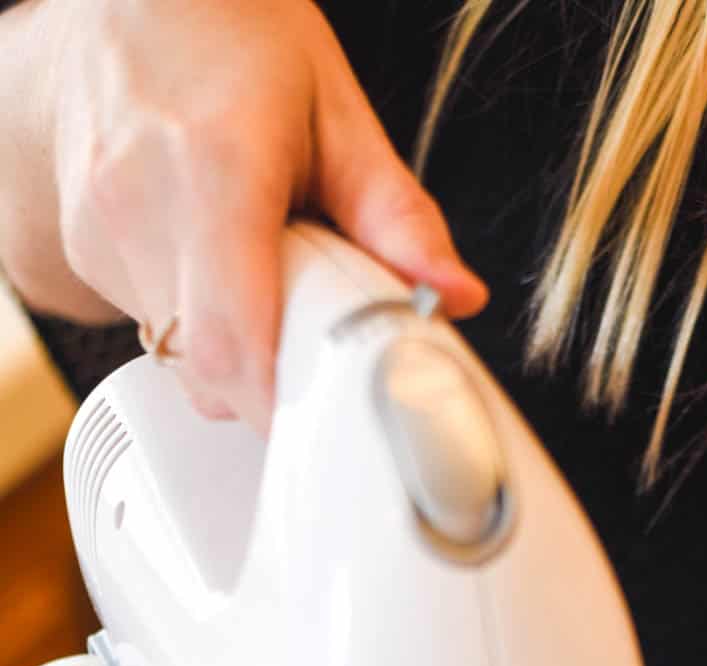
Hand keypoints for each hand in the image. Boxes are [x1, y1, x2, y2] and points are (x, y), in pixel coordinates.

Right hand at [0, 0, 485, 428]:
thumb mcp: (335, 110)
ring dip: (245, 355)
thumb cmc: (231, 38)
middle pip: (211, 371)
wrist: (130, 0)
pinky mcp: (87, 254)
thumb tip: (453, 295)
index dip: (284, 405)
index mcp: (213, 167)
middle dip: (277, 389)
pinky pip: (159, 334)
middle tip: (323, 349)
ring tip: (271, 281)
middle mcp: (139, 204)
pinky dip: (208, 327)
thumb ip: (397, 215)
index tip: (334, 417)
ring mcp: (101, 233)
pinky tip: (226, 267)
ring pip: (184, 362)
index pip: (234, 342)